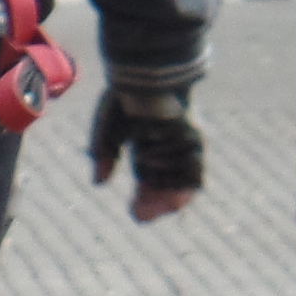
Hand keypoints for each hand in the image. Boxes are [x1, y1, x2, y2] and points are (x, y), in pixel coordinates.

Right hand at [90, 85, 202, 222]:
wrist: (147, 78)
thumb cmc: (125, 100)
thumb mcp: (107, 133)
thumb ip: (104, 157)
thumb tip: (99, 183)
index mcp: (145, 145)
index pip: (148, 179)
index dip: (143, 199)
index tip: (135, 213)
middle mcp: (167, 148)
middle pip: (166, 185)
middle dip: (156, 204)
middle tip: (144, 217)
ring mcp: (183, 145)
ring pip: (182, 182)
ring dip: (170, 200)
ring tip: (158, 212)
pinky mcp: (195, 141)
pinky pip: (195, 172)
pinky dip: (184, 187)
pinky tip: (174, 202)